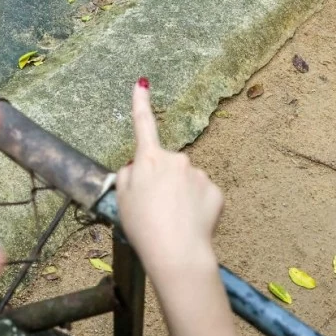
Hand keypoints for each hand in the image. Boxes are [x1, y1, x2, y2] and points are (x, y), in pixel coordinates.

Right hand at [115, 79, 222, 276]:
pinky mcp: (215, 191)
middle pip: (165, 164)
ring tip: (173, 219)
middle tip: (154, 208)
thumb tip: (139, 167)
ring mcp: (198, 174)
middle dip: (161, 180)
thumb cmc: (143, 227)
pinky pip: (202, 194)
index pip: (142, 124)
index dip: (140, 102)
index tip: (142, 83)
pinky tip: (190, 221)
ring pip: (185, 180)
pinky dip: (196, 205)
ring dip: (180, 194)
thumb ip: (128, 175)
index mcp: (148, 159)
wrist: (177, 253)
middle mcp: (176, 159)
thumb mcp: (121, 199)